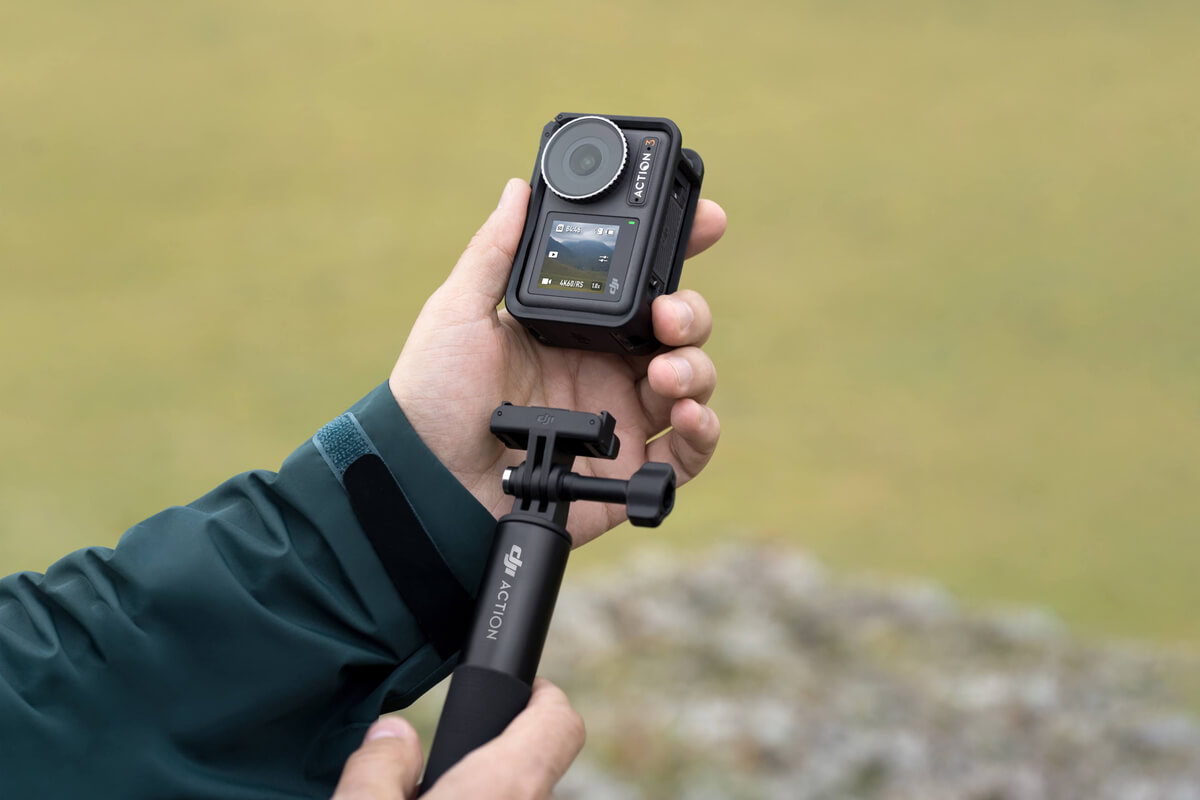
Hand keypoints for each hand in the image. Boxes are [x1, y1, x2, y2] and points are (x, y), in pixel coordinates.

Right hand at [331, 679, 584, 799]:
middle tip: (446, 760)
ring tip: (426, 798)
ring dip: (485, 792)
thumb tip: (393, 733)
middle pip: (533, 764)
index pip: (559, 721)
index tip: (519, 686)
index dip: (543, 694)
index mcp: (505, 787)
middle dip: (494, 754)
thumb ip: (378, 765)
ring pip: (517, 799)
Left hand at [390, 178, 725, 545]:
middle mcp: (606, 368)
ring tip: (664, 374)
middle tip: (668, 316)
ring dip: (695, 368)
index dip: (677, 248)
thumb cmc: (434, 395)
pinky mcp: (629, 472)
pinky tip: (688, 414)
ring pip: (691, 381)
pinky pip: (690, 452)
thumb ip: (493, 252)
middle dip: (690, 313)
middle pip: (677, 329)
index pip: (640, 281)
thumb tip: (519, 189)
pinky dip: (704, 430)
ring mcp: (622, 419)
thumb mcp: (458, 314)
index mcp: (576, 327)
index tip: (706, 221)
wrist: (427, 478)